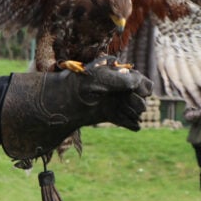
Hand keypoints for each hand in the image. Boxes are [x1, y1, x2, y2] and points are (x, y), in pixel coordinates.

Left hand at [1, 67, 153, 159]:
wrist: (57, 102)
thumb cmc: (76, 85)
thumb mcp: (100, 78)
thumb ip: (123, 80)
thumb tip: (144, 86)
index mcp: (117, 75)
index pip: (142, 83)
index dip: (142, 89)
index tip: (133, 93)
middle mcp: (117, 88)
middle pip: (140, 98)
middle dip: (137, 103)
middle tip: (126, 104)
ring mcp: (112, 102)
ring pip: (135, 111)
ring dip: (133, 113)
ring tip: (123, 113)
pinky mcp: (106, 115)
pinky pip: (126, 121)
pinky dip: (129, 123)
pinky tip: (130, 125)